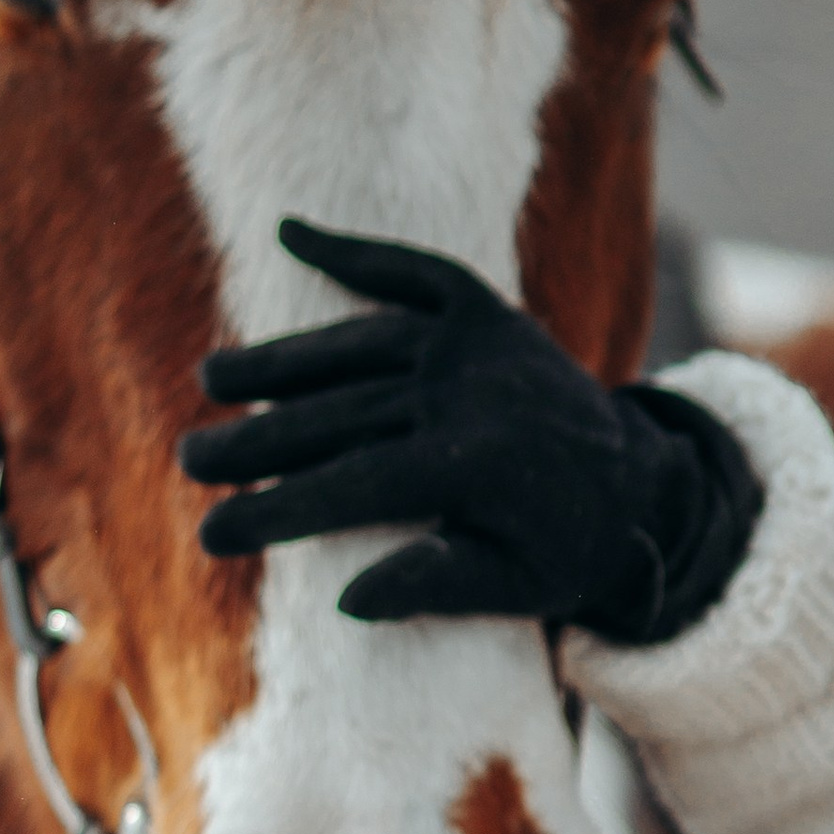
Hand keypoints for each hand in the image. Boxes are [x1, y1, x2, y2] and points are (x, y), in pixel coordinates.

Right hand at [178, 226, 761, 640]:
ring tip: (212, 379)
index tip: (214, 533)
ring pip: (356, 345)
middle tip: (190, 459)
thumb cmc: (566, 549)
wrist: (642, 481)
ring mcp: (475, 344)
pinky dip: (355, 253)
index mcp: (473, 468)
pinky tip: (291, 234)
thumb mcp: (519, 589)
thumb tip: (348, 598)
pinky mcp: (486, 311)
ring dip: (282, 360)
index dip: (276, 510)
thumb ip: (440, 585)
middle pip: (337, 415)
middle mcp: (467, 394)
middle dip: (258, 440)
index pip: (350, 488)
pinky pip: (413, 272)